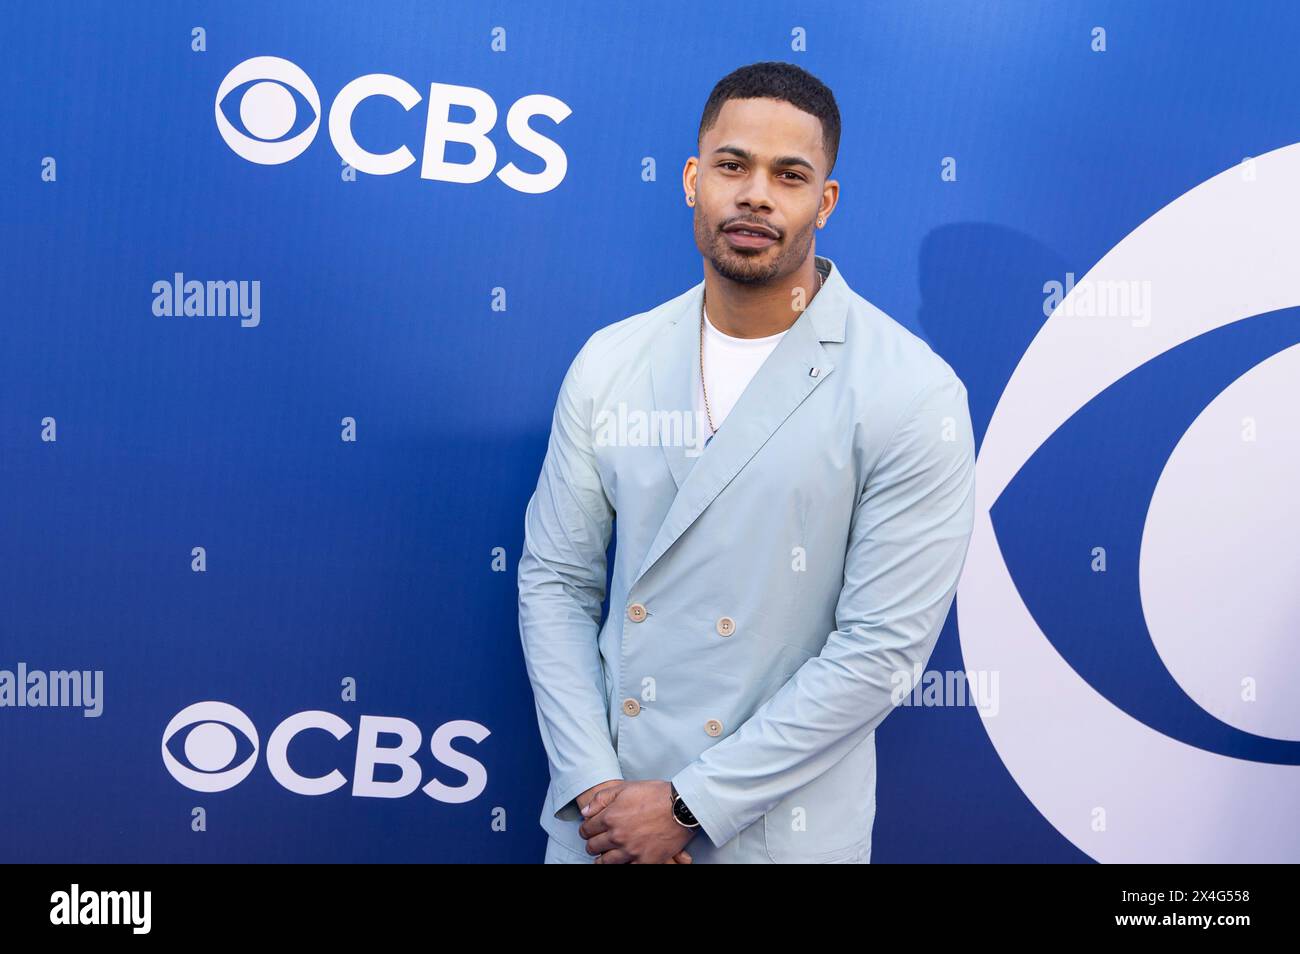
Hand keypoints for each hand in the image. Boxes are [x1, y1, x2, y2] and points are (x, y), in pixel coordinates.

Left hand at [578, 780, 694, 863]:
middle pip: (593, 847)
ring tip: (604, 856)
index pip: (587, 830)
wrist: (682, 807)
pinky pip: (626, 868)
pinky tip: (623, 860)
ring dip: (602, 859)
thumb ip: (601, 799)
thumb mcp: (625, 788)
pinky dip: (623, 864)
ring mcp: (631, 851)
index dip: (586, 830)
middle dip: (592, 844)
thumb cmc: (655, 794)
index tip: (588, 830)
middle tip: (595, 843)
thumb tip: (585, 811)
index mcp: (610, 817)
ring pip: (606, 862)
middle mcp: (617, 837)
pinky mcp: (645, 861)